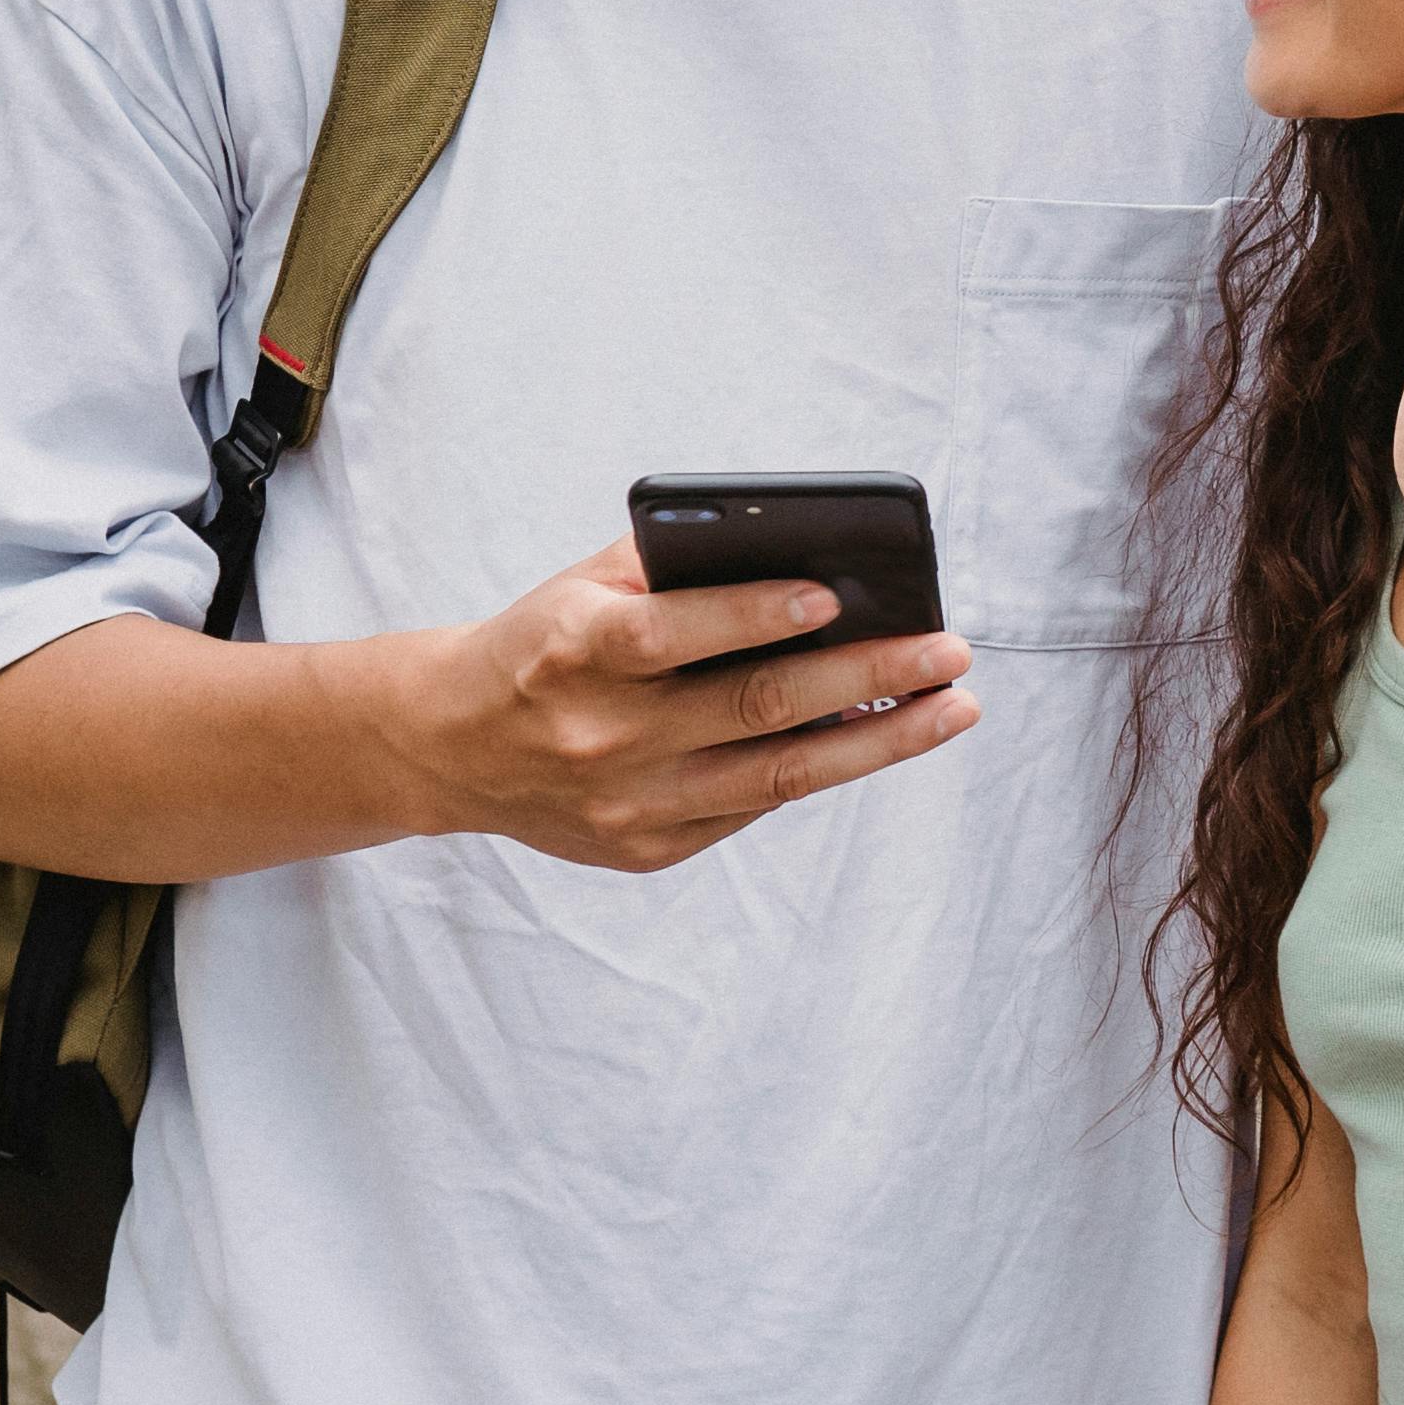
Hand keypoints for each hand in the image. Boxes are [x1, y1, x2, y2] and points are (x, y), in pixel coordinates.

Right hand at [342, 537, 977, 871]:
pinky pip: (754, 804)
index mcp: (573, 650)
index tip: (834, 594)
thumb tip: (807, 556)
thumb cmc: (544, 642)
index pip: (674, 633)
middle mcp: (602, 734)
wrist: (450, 743)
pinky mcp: (646, 848)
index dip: (755, 614)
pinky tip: (881, 736)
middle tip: (949, 652)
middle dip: (868, 677)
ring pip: (779, 773)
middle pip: (756, 707)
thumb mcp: (584, 586)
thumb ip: (676, 566)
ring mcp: (627, 802)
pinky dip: (822, 767)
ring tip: (953, 707)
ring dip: (880, 739)